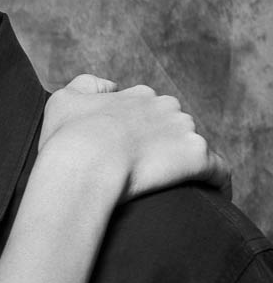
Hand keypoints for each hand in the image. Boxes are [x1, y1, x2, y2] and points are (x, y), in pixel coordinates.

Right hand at [38, 75, 228, 201]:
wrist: (83, 163)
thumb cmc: (67, 139)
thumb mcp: (63, 100)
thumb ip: (87, 85)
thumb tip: (110, 86)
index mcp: (138, 96)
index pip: (150, 110)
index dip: (141, 132)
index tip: (130, 152)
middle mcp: (165, 107)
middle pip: (175, 125)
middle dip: (167, 144)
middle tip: (150, 173)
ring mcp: (184, 130)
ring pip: (194, 146)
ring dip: (187, 163)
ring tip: (175, 189)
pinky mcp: (198, 157)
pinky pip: (219, 171)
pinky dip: (217, 182)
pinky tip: (212, 197)